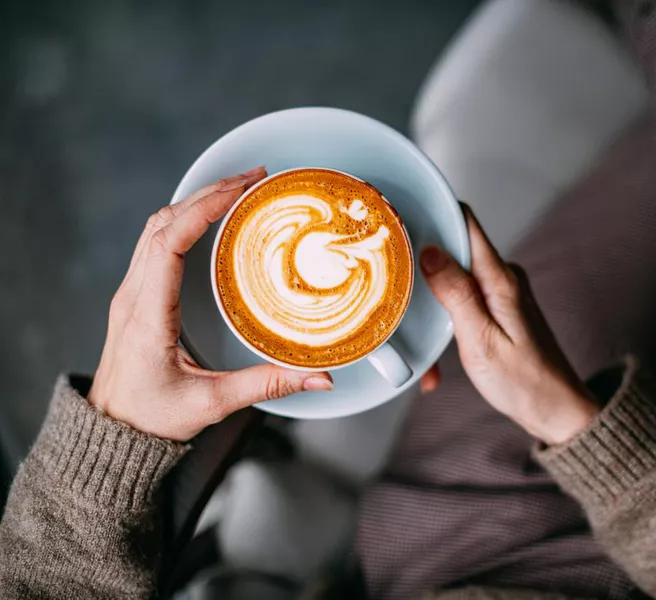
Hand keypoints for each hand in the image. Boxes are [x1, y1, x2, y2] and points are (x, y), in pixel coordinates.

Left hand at [88, 167, 333, 441]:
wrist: (111, 433)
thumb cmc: (152, 419)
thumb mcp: (213, 403)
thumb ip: (267, 385)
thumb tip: (319, 377)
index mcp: (148, 315)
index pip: (169, 242)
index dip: (203, 209)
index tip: (239, 190)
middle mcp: (134, 295)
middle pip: (164, 223)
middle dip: (209, 193)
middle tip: (254, 178)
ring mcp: (131, 293)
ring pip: (157, 227)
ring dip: (195, 201)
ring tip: (237, 188)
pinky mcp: (137, 296)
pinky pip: (155, 242)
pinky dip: (184, 219)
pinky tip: (211, 218)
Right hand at [419, 208, 598, 444]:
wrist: (556, 409)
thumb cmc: (524, 382)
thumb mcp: (481, 342)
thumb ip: (456, 294)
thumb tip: (431, 251)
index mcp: (500, 280)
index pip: (465, 223)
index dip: (432, 213)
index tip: (399, 219)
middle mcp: (503, 277)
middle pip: (453, 249)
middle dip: (422, 269)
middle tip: (395, 292)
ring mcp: (501, 291)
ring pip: (452, 279)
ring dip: (431, 307)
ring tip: (422, 345)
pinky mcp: (498, 307)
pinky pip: (463, 301)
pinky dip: (446, 323)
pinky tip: (439, 356)